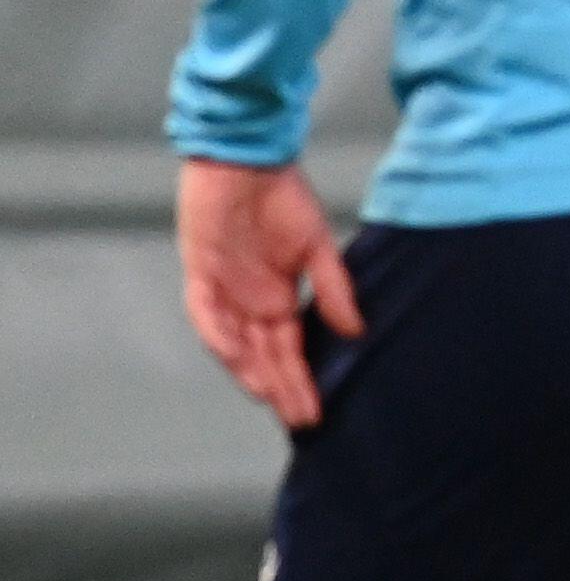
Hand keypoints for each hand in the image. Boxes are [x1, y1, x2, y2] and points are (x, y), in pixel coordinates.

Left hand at [176, 159, 361, 430]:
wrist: (249, 162)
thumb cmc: (283, 198)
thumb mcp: (318, 246)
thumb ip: (333, 290)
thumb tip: (356, 330)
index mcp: (278, 299)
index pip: (290, 351)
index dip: (302, 380)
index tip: (317, 411)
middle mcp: (249, 304)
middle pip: (265, 357)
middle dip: (282, 388)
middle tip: (299, 419)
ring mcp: (223, 293)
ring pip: (235, 345)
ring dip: (251, 371)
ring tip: (271, 398)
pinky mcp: (201, 275)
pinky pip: (207, 314)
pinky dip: (220, 334)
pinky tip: (236, 355)